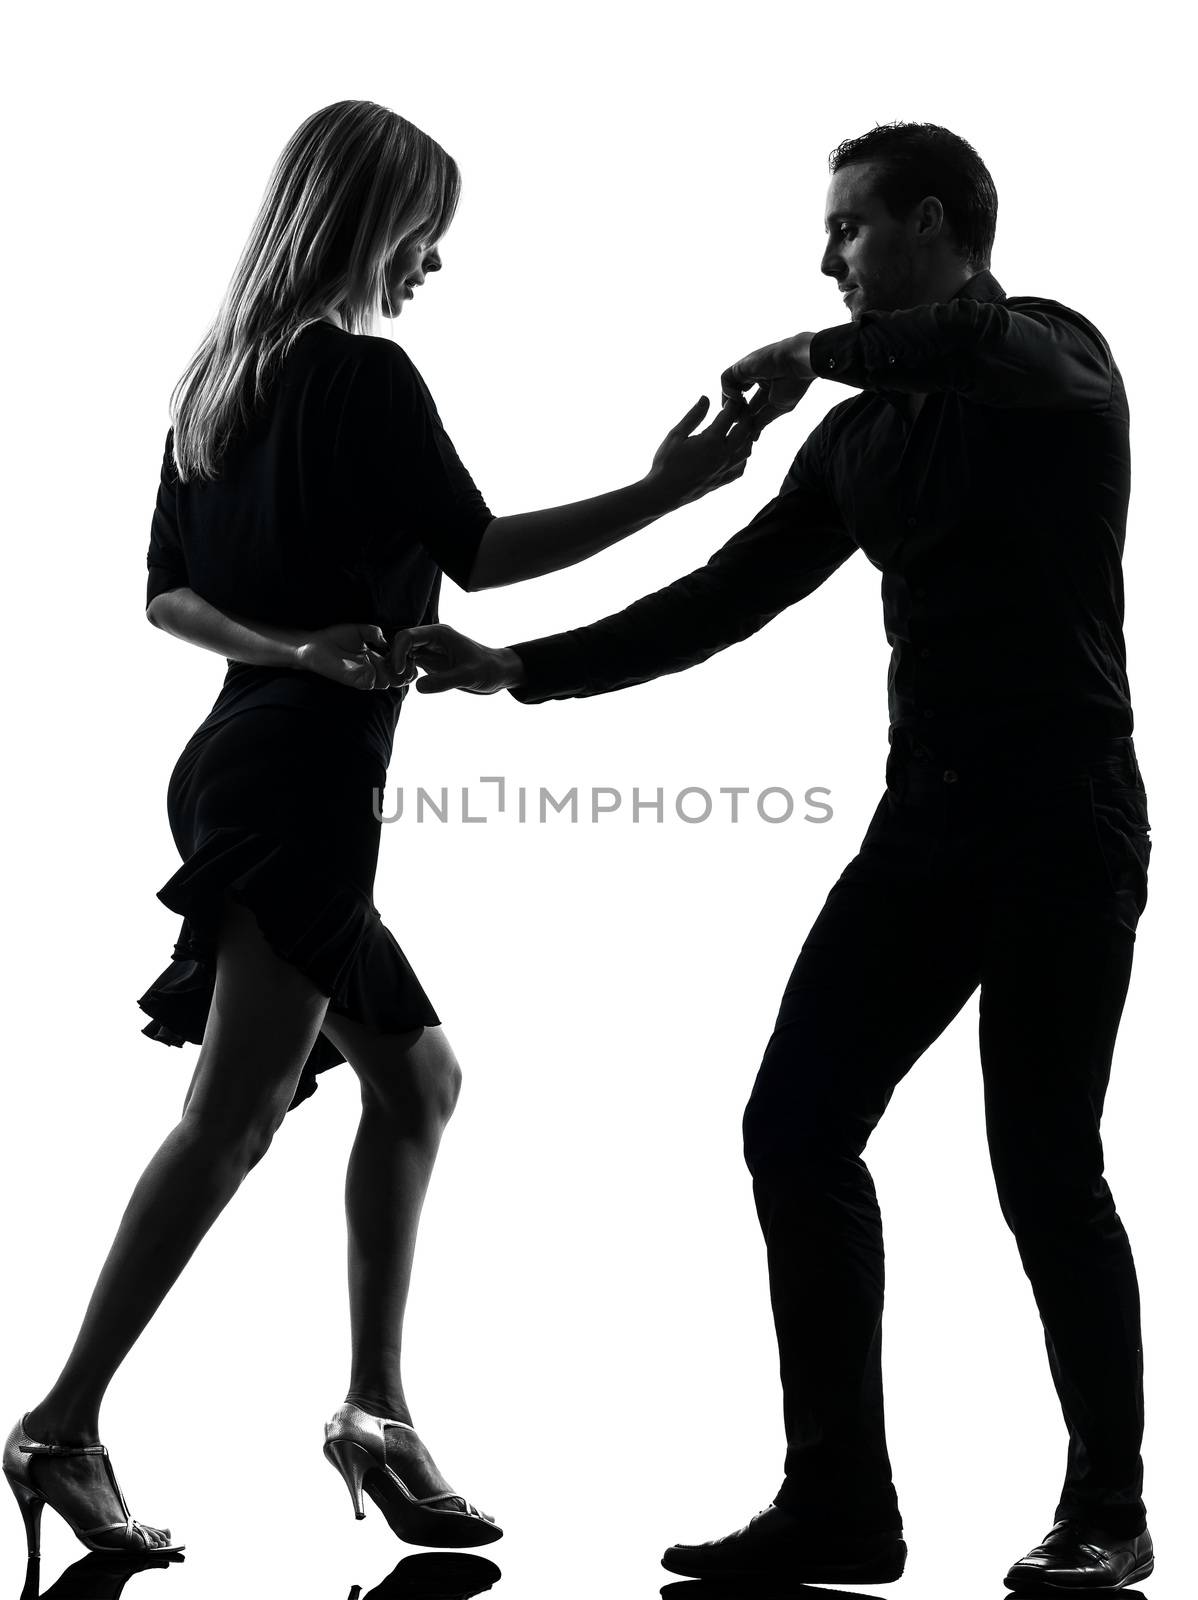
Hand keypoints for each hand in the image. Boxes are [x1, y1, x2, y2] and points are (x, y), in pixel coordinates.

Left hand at [295, 622, 396, 689]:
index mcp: (375, 657)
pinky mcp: (352, 680)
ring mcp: (363, 676)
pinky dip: (373, 676)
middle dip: (402, 671)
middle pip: (395, 677)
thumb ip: (374, 632)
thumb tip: (386, 640)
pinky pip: (369, 683)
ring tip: (388, 661)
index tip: (409, 654)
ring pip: (385, 682)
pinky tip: (370, 664)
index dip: (405, 661)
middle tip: (403, 661)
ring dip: (390, 673)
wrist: (314, 644)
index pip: (396, 664)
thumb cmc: (335, 637)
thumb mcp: (359, 630)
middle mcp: (371, 669)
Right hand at [388, 623, 524, 694]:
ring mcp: (429, 650)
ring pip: (402, 655)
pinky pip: (409, 665)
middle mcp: (431, 639)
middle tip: (399, 681)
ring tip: (403, 683)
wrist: (498, 673)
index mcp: (439, 634)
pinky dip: (405, 674)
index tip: (401, 672)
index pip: (407, 636)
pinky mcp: (430, 662)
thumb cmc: (488, 669)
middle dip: (395, 661)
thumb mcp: (468, 676)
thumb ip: (444, 681)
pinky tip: (411, 683)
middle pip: (400, 644)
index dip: (398, 653)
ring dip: (398, 669)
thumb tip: (418, 687)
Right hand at [644, 393, 765, 510]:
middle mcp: (724, 455)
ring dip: (746, 435)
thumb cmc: (666, 463)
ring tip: (738, 427)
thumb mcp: (676, 435)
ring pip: (748, 448)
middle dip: (744, 415)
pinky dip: (742, 454)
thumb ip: (694, 416)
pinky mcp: (724, 480)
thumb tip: (706, 398)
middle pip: (746, 429)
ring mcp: (726, 469)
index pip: (730, 414)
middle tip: (738, 409)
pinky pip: (742, 466)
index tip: (730, 397)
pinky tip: (734, 449)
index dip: (733, 402)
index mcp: (711, 441)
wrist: (663, 493)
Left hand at [720, 332, 816, 428]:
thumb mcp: (779, 407)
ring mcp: (747, 372)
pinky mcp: (741, 366)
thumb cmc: (794, 383)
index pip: (752, 408)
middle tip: (743, 424)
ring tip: (741, 411)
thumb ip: (763, 420)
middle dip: (738, 416)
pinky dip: (728, 392)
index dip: (749, 422)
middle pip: (739, 402)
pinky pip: (725, 380)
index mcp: (767, 389)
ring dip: (731, 405)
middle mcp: (756, 380)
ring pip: (729, 391)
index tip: (750, 436)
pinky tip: (740, 398)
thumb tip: (752, 436)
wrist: (797, 363)